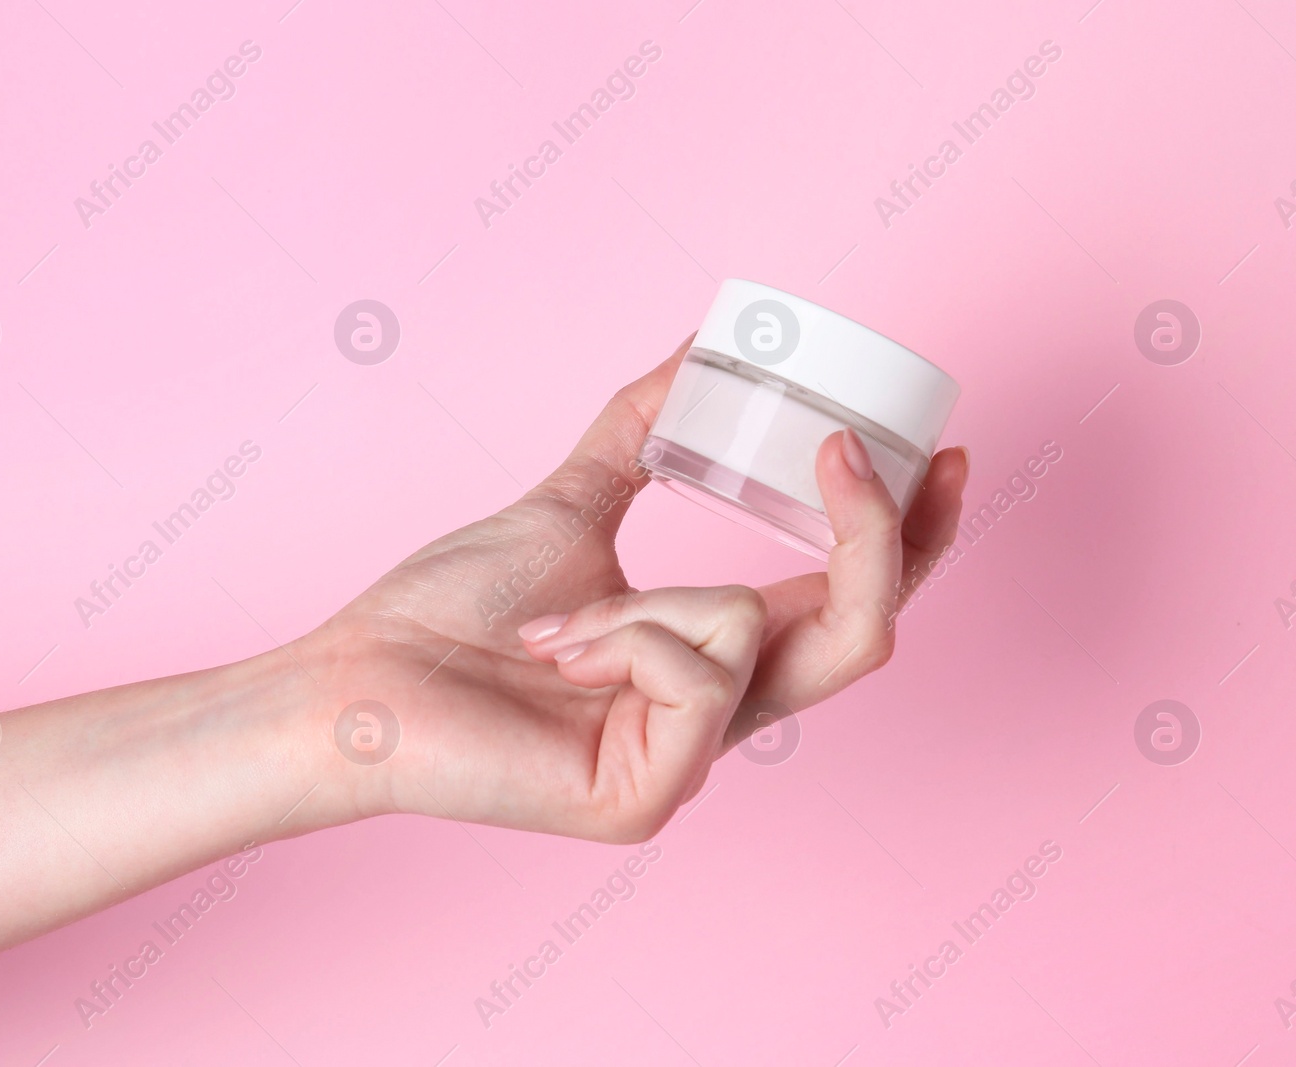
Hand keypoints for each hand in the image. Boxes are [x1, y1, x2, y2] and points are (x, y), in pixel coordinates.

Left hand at [297, 338, 969, 841]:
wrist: (360, 677)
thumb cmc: (453, 608)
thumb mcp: (567, 501)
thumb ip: (641, 433)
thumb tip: (700, 348)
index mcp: (717, 656)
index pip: (852, 604)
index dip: (911, 537)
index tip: (936, 449)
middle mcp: (721, 717)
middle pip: (863, 632)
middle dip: (874, 534)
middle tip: (847, 450)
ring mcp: (689, 766)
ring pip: (748, 629)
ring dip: (642, 598)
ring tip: (551, 626)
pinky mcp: (648, 797)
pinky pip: (692, 673)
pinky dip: (617, 632)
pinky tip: (550, 654)